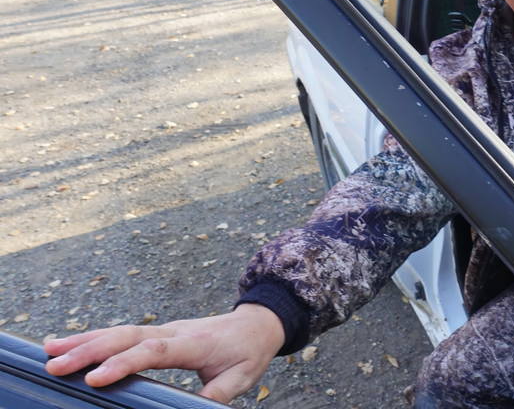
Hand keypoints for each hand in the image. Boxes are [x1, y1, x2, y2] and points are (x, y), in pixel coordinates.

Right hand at [43, 304, 283, 403]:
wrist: (257, 324)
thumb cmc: (248, 352)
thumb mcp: (241, 378)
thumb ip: (216, 394)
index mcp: (193, 343)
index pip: (153, 351)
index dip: (123, 363)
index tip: (95, 379)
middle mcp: (173, 332)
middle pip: (127, 337)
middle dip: (90, 350)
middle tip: (56, 365)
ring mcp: (163, 329)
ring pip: (119, 331)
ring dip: (85, 340)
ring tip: (50, 351)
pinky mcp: (156, 332)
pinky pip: (122, 333)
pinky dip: (95, 337)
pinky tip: (69, 343)